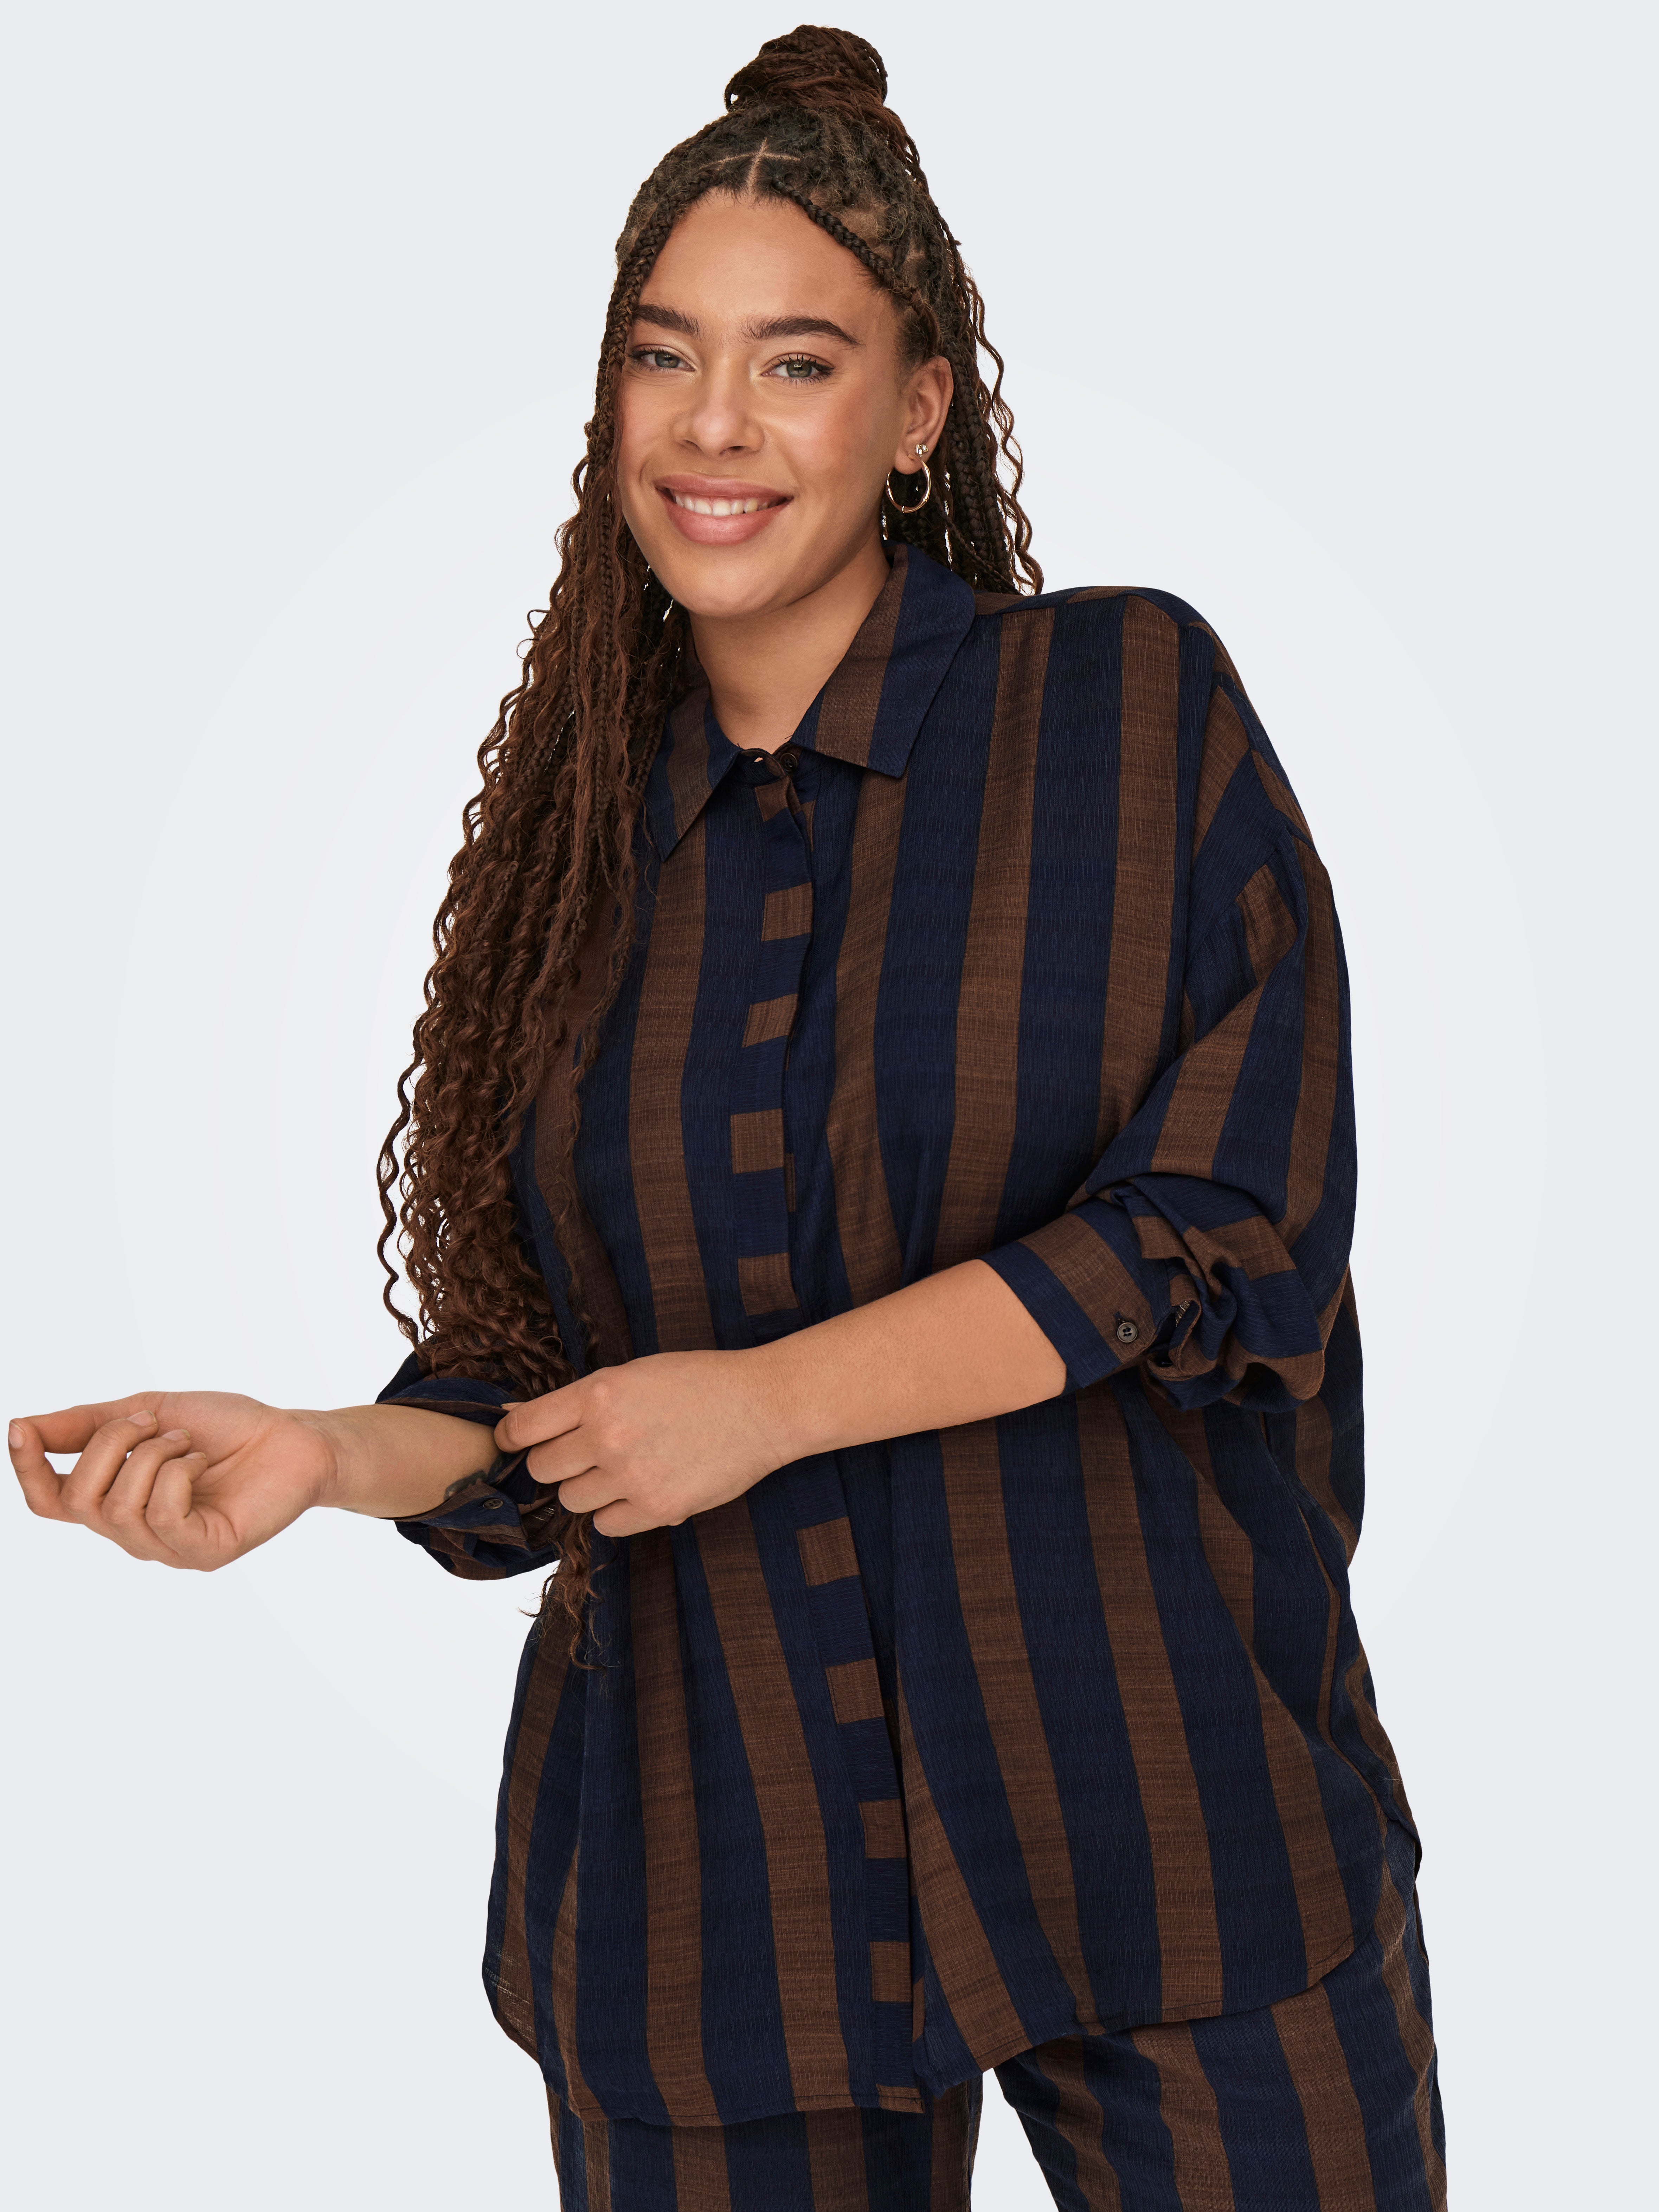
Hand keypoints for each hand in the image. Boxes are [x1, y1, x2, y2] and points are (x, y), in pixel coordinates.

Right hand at [10, 1393, 335, 1569]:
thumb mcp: (148, 1411)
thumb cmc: (225, 1426)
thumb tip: (21, 1426)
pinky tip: (202, 1464)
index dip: (28, 1470)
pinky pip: (162, 1515)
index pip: (49, 1502)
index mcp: (116, 1499)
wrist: (292, 1436)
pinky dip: (179, 1474)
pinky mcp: (202, 1553)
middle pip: (77, 1500)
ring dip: (152, 1455)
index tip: (20, 1430)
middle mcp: (134, 1532)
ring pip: (118, 1506)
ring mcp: (167, 1548)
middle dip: (109, 1444)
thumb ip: (86, 1425)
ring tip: (187, 1442)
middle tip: (155, 1422)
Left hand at [494, 1352, 791, 1537]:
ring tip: (622, 1470)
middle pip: (542, 1468)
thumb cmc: (700, 1382)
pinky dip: (616, 1512)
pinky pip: (606, 1524)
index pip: (525, 1427)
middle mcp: (608, 1435)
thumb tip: (522, 1422)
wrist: (762, 1406)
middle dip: (556, 1463)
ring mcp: (631, 1476)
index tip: (510, 1443)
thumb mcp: (634, 1373)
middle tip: (584, 1454)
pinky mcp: (657, 1508)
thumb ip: (583, 1400)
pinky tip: (641, 1489)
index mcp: (599, 1393)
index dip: (511, 1437)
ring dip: (588, 1488)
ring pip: (571, 1499)